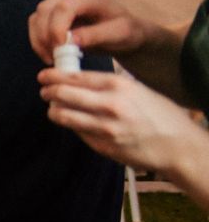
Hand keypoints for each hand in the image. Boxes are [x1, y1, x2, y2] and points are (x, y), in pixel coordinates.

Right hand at [29, 0, 153, 64]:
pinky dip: (37, 41)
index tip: (61, 49)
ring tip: (51, 58)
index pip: (63, 7)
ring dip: (38, 40)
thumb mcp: (118, 34)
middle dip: (45, 36)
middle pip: (45, 10)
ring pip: (36, 18)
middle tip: (54, 58)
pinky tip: (49, 54)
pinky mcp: (52, 14)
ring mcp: (59, 2)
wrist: (123, 33)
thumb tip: (70, 41)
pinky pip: (35, 25)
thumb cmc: (126, 32)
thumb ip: (96, 35)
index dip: (57, 28)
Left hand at [39, 68, 206, 174]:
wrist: (178, 146)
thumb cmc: (159, 115)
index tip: (44, 76)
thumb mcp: (137, 90)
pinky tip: (74, 122)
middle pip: (63, 94)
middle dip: (48, 91)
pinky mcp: (102, 146)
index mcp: (119, 86)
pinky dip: (71, 125)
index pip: (75, 77)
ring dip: (53, 110)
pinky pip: (77, 132)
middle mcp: (110, 105)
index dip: (54, 76)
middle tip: (44, 90)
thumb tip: (77, 81)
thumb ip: (108, 85)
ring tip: (54, 107)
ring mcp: (104, 128)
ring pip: (63, 115)